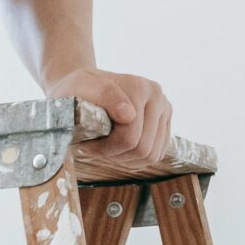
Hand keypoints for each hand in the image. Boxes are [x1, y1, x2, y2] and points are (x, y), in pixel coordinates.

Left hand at [45, 66, 174, 161]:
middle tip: (95, 149)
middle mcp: (157, 96)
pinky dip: (136, 159)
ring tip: (107, 149)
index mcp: (139, 87)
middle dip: (116, 155)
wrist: (86, 85)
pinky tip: (119, 149)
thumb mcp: (80, 86)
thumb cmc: (79, 89)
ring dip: (126, 159)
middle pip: (143, 149)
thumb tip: (129, 115)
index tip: (85, 146)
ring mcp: (164, 109)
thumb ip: (104, 95)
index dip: (105, 149)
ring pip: (151, 155)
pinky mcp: (165, 122)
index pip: (130, 137)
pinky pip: (156, 154)